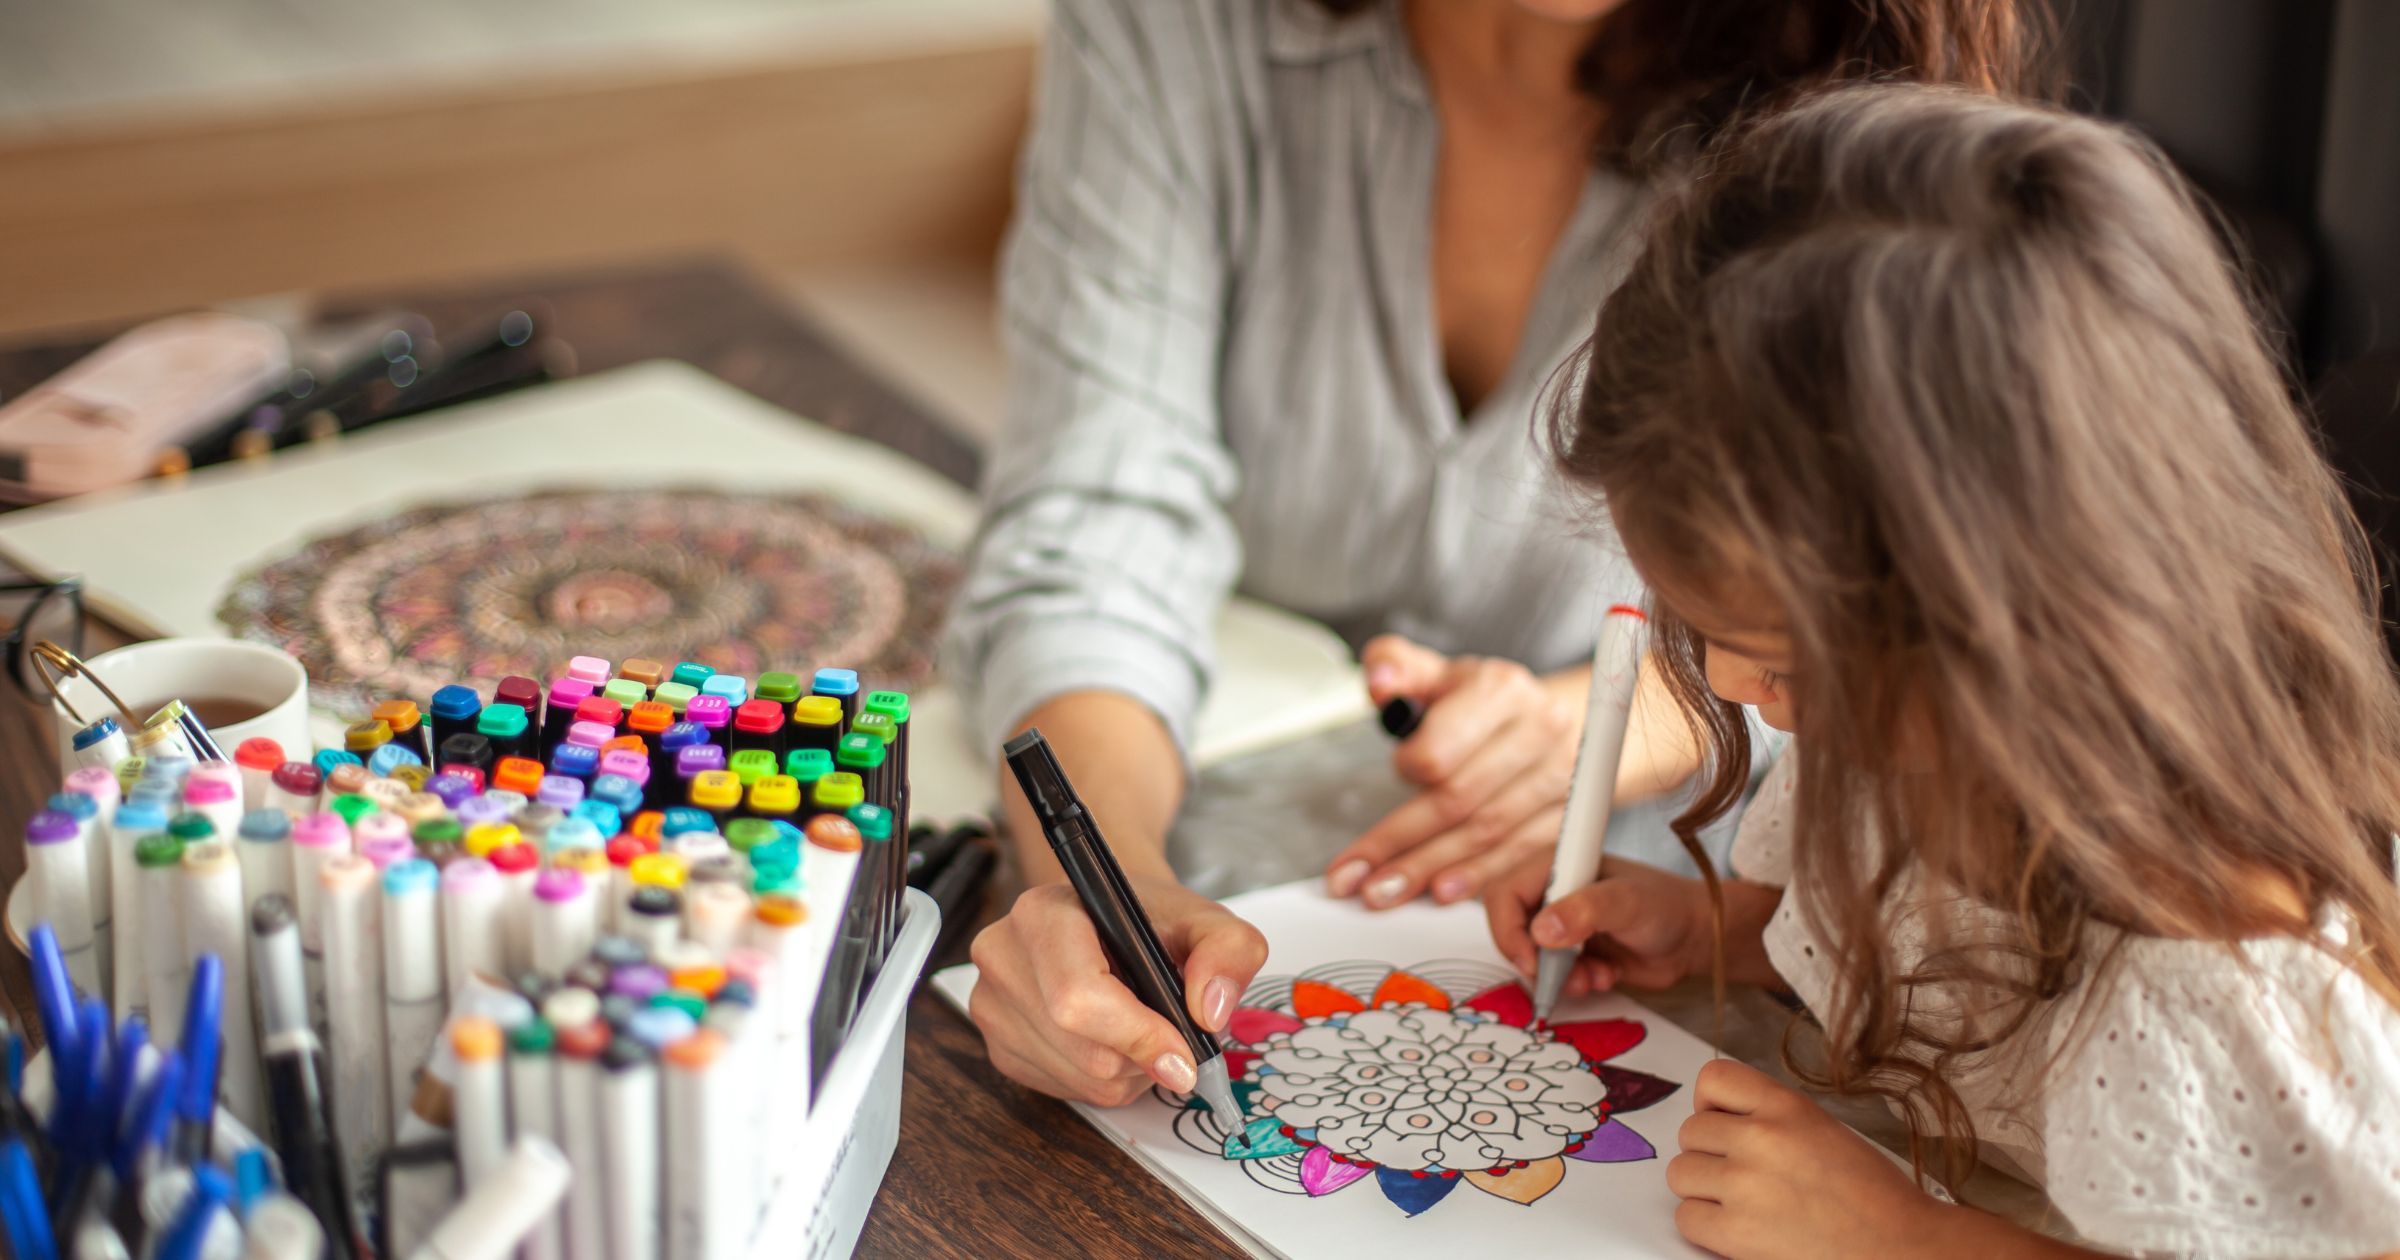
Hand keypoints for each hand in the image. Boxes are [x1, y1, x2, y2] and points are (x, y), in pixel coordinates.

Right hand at [968, 877, 1266, 1106]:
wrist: (1111, 921)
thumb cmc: (1151, 921)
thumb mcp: (1207, 921)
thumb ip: (1228, 952)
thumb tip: (1209, 1010)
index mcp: (1042, 913)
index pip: (1079, 998)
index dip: (1137, 1036)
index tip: (1184, 1055)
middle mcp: (1003, 956)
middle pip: (1085, 1048)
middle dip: (1142, 1055)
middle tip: (1170, 1029)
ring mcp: (992, 1005)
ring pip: (1080, 1077)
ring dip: (1129, 1071)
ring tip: (1142, 1028)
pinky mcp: (999, 1046)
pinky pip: (1066, 1089)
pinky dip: (1104, 1080)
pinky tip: (1112, 1040)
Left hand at [1325, 636, 1581, 908]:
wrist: (1557, 720)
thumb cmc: (1483, 702)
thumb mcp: (1439, 674)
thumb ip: (1396, 666)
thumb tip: (1379, 679)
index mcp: (1500, 690)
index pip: (1444, 748)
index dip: (1410, 768)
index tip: (1396, 773)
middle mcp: (1539, 731)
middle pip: (1461, 800)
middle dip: (1402, 843)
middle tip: (1356, 877)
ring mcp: (1563, 777)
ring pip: (1488, 833)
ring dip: (1432, 868)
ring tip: (1385, 893)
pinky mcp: (1572, 814)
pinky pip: (1520, 854)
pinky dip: (1478, 877)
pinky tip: (1441, 892)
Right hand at [1483, 849, 1715, 993]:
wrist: (1696, 938)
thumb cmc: (1667, 906)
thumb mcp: (1627, 903)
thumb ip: (1585, 911)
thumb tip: (1540, 932)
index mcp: (1557, 866)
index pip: (1504, 894)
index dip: (1508, 930)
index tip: (1531, 960)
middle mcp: (1552, 892)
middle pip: (1511, 929)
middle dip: (1534, 960)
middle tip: (1562, 977)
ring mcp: (1562, 924)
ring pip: (1532, 958)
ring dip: (1559, 977)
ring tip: (1595, 978)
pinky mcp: (1573, 951)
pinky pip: (1554, 975)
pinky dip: (1576, 983)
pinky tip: (1607, 976)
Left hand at [1669, 1060, 1946, 1259]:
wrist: (1904, 1250)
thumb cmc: (1873, 1198)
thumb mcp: (1824, 1131)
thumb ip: (1773, 1119)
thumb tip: (1721, 1123)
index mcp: (1788, 1107)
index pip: (1713, 1078)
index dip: (1712, 1105)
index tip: (1726, 1124)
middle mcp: (1762, 1137)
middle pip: (1691, 1132)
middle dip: (1711, 1155)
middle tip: (1744, 1177)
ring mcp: (1745, 1184)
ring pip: (1681, 1174)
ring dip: (1704, 1191)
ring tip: (1742, 1204)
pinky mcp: (1737, 1232)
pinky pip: (1686, 1217)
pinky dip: (1707, 1227)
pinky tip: (1739, 1230)